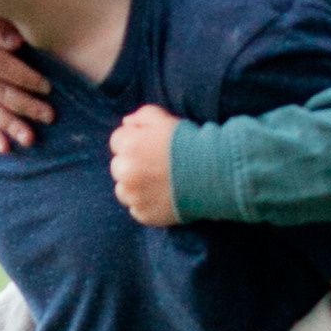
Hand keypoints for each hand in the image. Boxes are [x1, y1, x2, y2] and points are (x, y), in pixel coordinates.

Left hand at [109, 104, 180, 223]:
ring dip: (136, 186)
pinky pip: (137, 209)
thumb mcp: (165, 119)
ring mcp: (134, 196)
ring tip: (159, 182)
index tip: (151, 146)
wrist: (213, 173)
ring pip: (124, 190)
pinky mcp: (144, 215)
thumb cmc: (189, 142)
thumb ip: (141, 116)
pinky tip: (163, 196)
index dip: (135, 141)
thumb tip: (126, 123)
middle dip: (132, 164)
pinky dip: (147, 204)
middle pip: (118, 167)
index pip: (117, 141)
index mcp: (128, 146)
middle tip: (156, 165)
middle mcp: (126, 172)